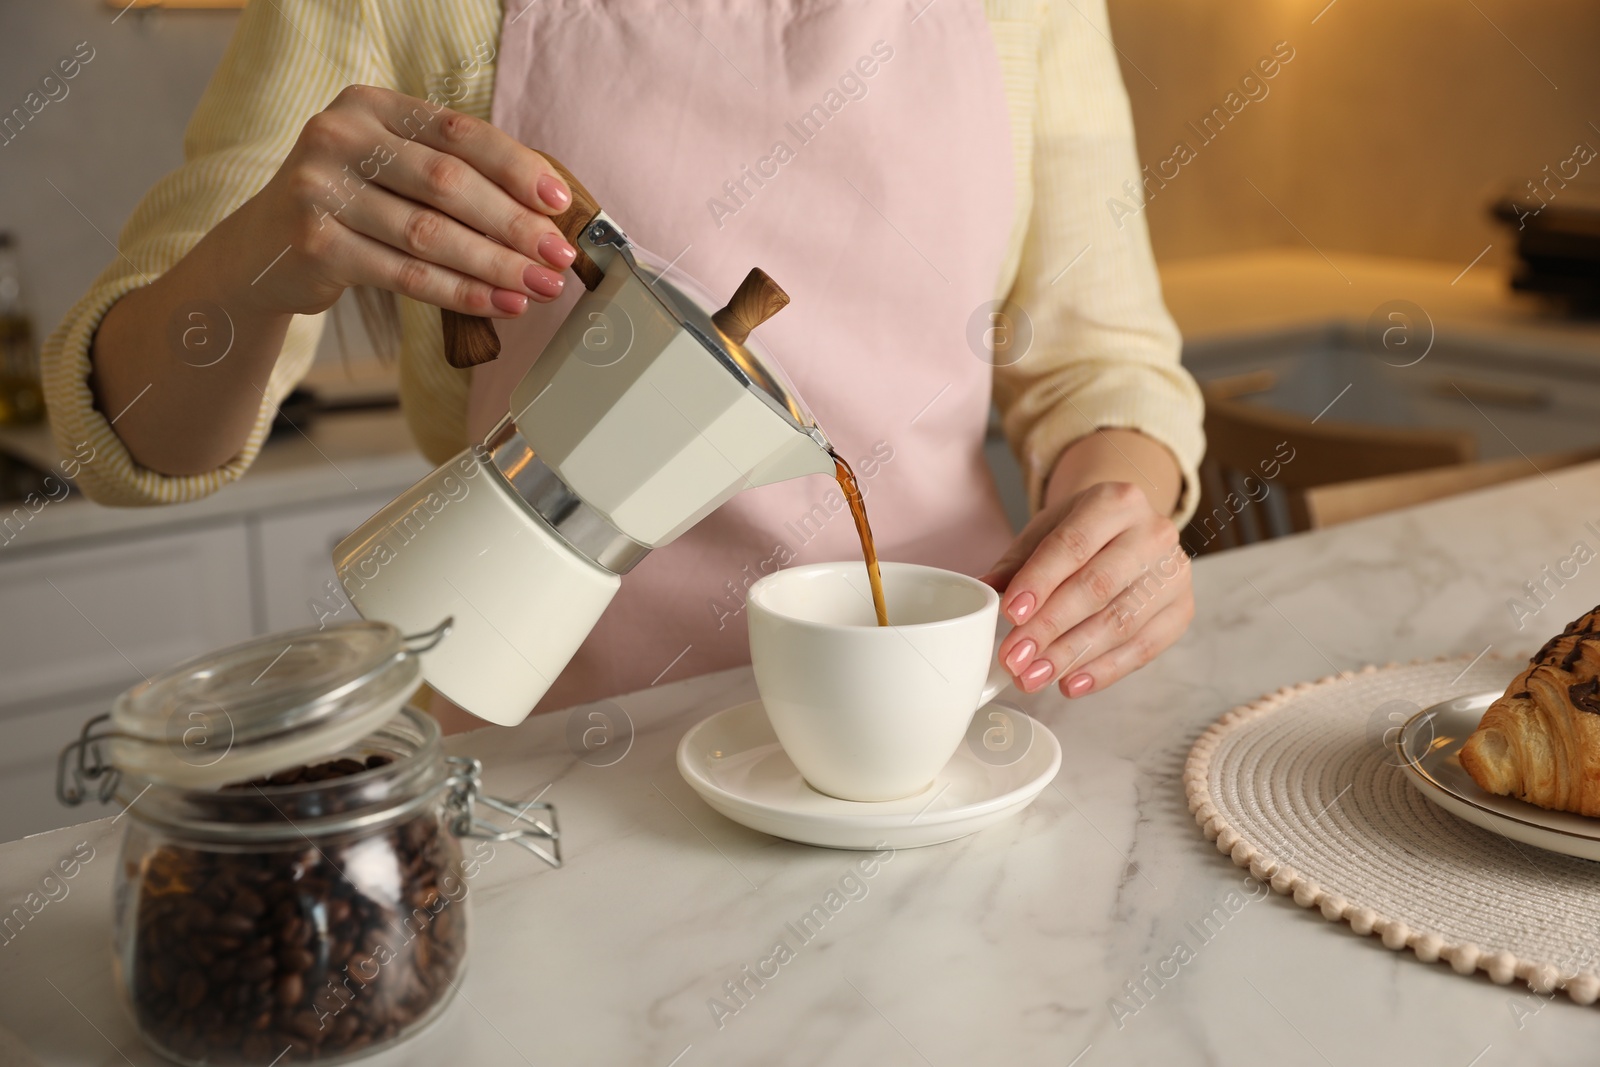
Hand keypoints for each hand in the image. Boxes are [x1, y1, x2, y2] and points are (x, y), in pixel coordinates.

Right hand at [233, 84, 578, 318]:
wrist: (261, 251)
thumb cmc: (349, 205)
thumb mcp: (390, 168)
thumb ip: (452, 173)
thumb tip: (544, 211)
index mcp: (369, 105)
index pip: (459, 132)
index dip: (517, 167)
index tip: (560, 202)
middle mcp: (339, 137)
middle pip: (448, 184)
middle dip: (514, 224)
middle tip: (558, 255)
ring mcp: (319, 190)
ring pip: (430, 234)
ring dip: (495, 265)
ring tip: (540, 286)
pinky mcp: (314, 246)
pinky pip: (405, 274)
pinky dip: (460, 292)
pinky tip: (498, 302)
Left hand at [981, 481, 1193, 697]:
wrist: (1128, 531)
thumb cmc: (1081, 533)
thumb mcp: (1044, 533)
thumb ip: (1016, 563)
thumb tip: (988, 590)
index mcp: (1116, 502)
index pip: (1073, 545)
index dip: (1040, 582)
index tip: (1011, 615)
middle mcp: (1153, 533)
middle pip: (1098, 587)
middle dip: (1051, 627)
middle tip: (1015, 657)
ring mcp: (1174, 573)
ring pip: (1121, 622)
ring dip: (1073, 656)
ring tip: (1035, 676)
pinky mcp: (1182, 609)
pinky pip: (1144, 648)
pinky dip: (1106, 670)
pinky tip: (1072, 683)